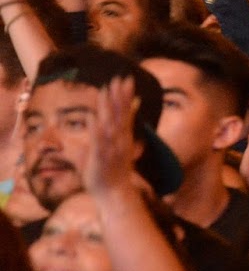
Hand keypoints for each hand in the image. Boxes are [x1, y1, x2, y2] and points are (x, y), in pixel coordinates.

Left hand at [83, 77, 138, 197]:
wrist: (115, 193)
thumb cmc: (114, 168)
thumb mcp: (121, 142)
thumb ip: (126, 123)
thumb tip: (134, 105)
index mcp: (122, 135)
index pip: (125, 111)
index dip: (124, 95)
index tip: (125, 78)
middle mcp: (119, 139)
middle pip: (120, 113)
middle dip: (119, 96)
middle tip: (120, 78)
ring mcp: (111, 148)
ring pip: (110, 123)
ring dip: (108, 107)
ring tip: (105, 90)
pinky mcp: (101, 158)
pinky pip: (98, 141)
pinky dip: (96, 128)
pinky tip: (92, 116)